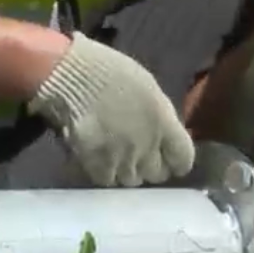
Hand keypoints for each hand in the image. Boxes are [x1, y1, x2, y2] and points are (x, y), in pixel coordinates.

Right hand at [28, 32, 194, 186]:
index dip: (176, 162)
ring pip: (132, 179)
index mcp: (163, 121)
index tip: (170, 159)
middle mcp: (147, 144)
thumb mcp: (147, 88)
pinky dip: (103, 172)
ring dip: (126, 170)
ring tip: (116, 157)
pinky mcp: (97, 165)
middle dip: (149, 166)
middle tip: (138, 156)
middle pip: (157, 174)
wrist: (70, 75)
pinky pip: (107, 180)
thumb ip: (160, 117)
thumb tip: (164, 135)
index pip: (183, 158)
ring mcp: (122, 157)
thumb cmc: (109, 72)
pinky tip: (98, 158)